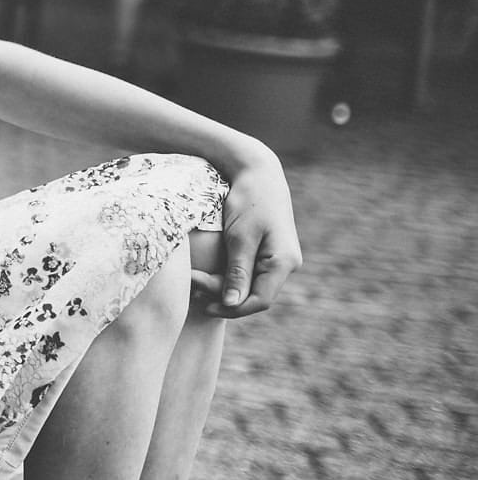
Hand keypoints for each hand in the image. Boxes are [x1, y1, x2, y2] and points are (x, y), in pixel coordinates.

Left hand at [192, 151, 301, 316]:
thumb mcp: (239, 237)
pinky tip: (207, 272)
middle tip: (192, 284)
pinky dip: (228, 275)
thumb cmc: (248, 200)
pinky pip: (249, 273)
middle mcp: (287, 264)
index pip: (260, 300)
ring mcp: (278, 258)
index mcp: (284, 262)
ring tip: (195, 280)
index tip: (204, 304)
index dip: (232, 308)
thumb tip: (231, 304)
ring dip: (223, 286)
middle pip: (254, 295)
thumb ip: (237, 272)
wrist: (256, 171)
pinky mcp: (267, 252)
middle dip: (222, 295)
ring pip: (250, 286)